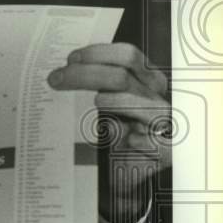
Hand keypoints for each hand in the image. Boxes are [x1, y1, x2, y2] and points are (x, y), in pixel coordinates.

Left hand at [48, 42, 171, 222]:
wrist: (135, 169)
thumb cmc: (119, 131)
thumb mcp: (107, 102)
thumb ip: (95, 85)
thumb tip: (61, 73)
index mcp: (144, 80)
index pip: (128, 56)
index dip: (99, 53)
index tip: (71, 59)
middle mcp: (155, 97)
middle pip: (122, 76)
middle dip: (85, 75)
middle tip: (56, 79)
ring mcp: (162, 122)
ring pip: (136, 103)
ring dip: (113, 101)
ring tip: (96, 103)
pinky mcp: (167, 149)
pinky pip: (150, 140)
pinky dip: (135, 137)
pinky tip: (124, 137)